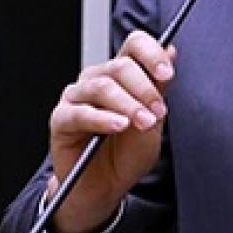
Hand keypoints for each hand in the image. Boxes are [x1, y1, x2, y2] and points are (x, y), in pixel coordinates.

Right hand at [46, 29, 174, 232]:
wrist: (107, 187)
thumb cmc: (127, 153)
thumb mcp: (153, 120)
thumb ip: (159, 88)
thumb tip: (171, 51)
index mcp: (121, 74)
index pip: (134, 45)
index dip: (151, 53)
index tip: (168, 72)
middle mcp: (96, 79)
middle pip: (120, 66)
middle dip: (144, 89)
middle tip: (158, 111)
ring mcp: (76, 98)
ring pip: (102, 87)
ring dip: (128, 105)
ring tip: (143, 123)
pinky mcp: (61, 119)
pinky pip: (80, 113)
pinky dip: (103, 118)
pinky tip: (119, 126)